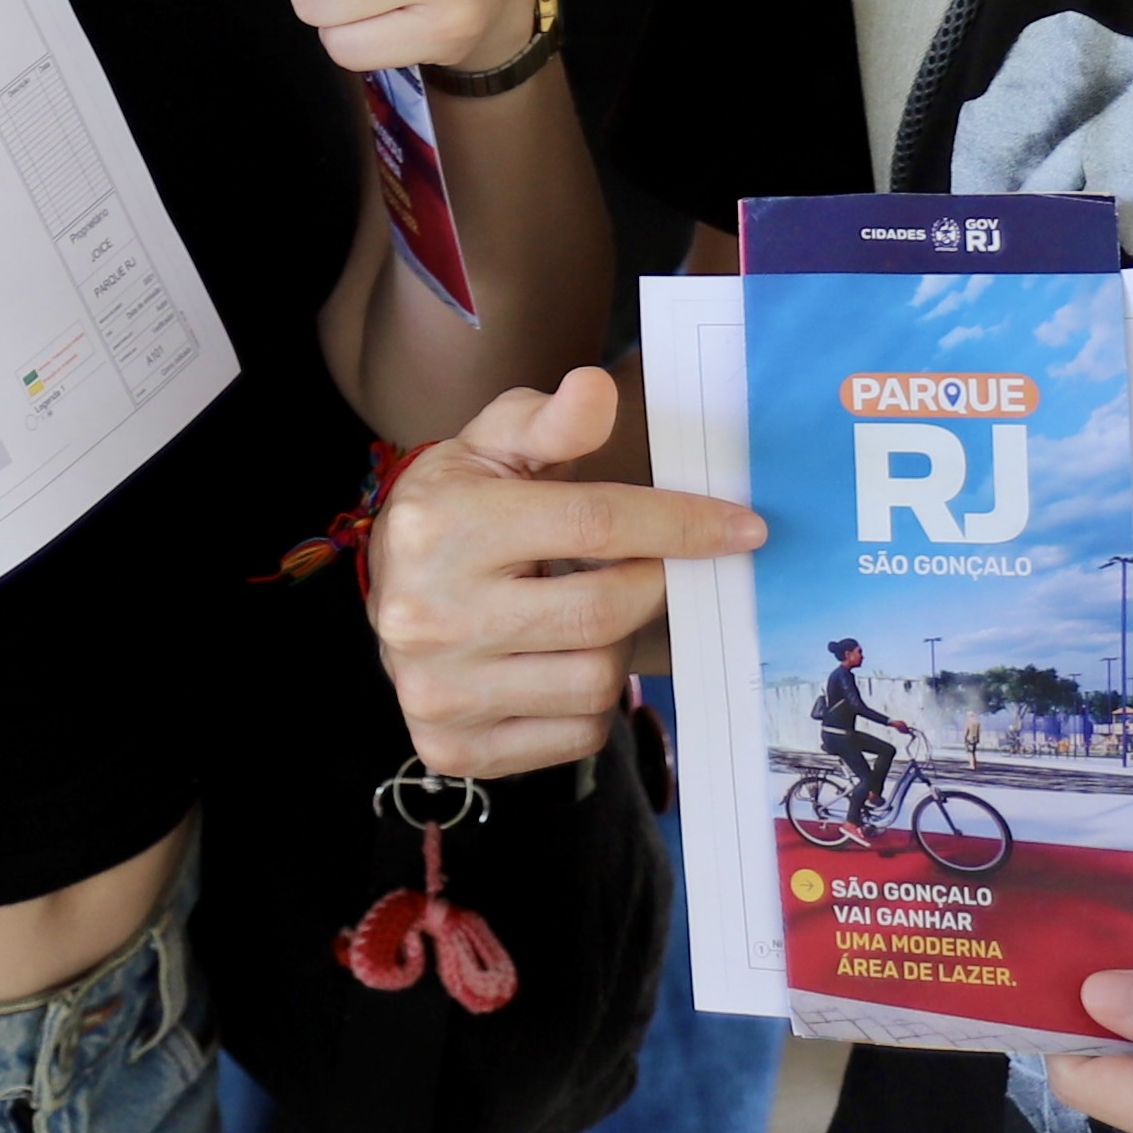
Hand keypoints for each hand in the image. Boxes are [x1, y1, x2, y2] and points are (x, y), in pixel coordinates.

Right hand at [366, 368, 753, 775]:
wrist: (391, 589)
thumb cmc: (458, 506)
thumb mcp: (492, 444)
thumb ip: (550, 421)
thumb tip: (596, 388)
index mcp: (441, 524)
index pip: (593, 525)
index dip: (681, 524)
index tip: (742, 528)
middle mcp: (429, 612)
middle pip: (604, 611)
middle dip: (652, 586)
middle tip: (654, 569)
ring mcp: (437, 689)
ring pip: (596, 681)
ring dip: (619, 647)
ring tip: (592, 616)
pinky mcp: (450, 744)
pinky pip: (575, 735)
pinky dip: (591, 702)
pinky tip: (562, 663)